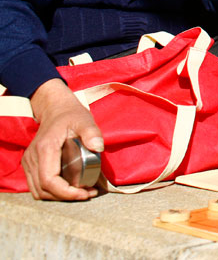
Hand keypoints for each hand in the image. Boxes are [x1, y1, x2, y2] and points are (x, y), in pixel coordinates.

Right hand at [23, 79, 103, 200]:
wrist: (56, 109)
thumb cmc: (71, 115)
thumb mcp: (85, 120)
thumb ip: (92, 132)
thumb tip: (98, 148)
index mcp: (45, 149)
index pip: (49, 180)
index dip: (66, 193)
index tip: (85, 193)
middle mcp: (32, 158)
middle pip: (43, 190)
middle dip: (66, 197)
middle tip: (88, 194)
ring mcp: (29, 162)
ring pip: (38, 191)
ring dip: (59, 196)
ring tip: (81, 193)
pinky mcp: (31, 165)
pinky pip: (37, 186)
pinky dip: (52, 192)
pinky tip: (69, 188)